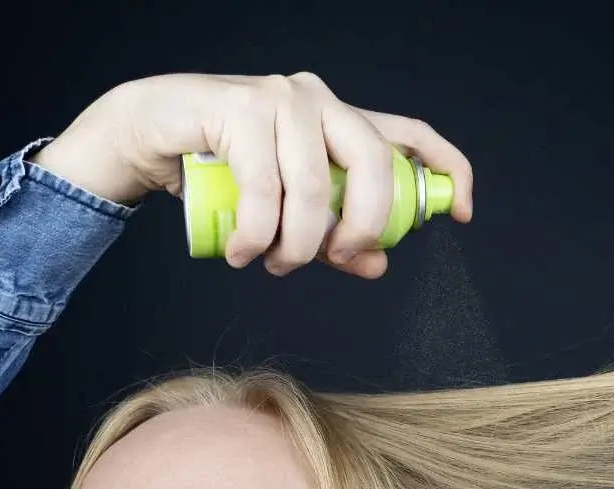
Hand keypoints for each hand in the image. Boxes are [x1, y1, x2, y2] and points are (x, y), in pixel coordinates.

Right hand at [33, 72, 472, 279]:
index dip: (448, 168)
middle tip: (336, 258)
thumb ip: (334, 239)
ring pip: (315, 187)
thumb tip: (377, 264)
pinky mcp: (239, 107)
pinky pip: (265, 187)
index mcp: (339, 121)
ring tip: (268, 263)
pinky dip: (255, 234)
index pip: (409, 133)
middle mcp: (318, 100)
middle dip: (364, 226)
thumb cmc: (223, 174)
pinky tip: (241, 251)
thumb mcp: (288, 214)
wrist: (150, 135)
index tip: (463, 213)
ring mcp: (279, 98)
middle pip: (374, 163)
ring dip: (294, 245)